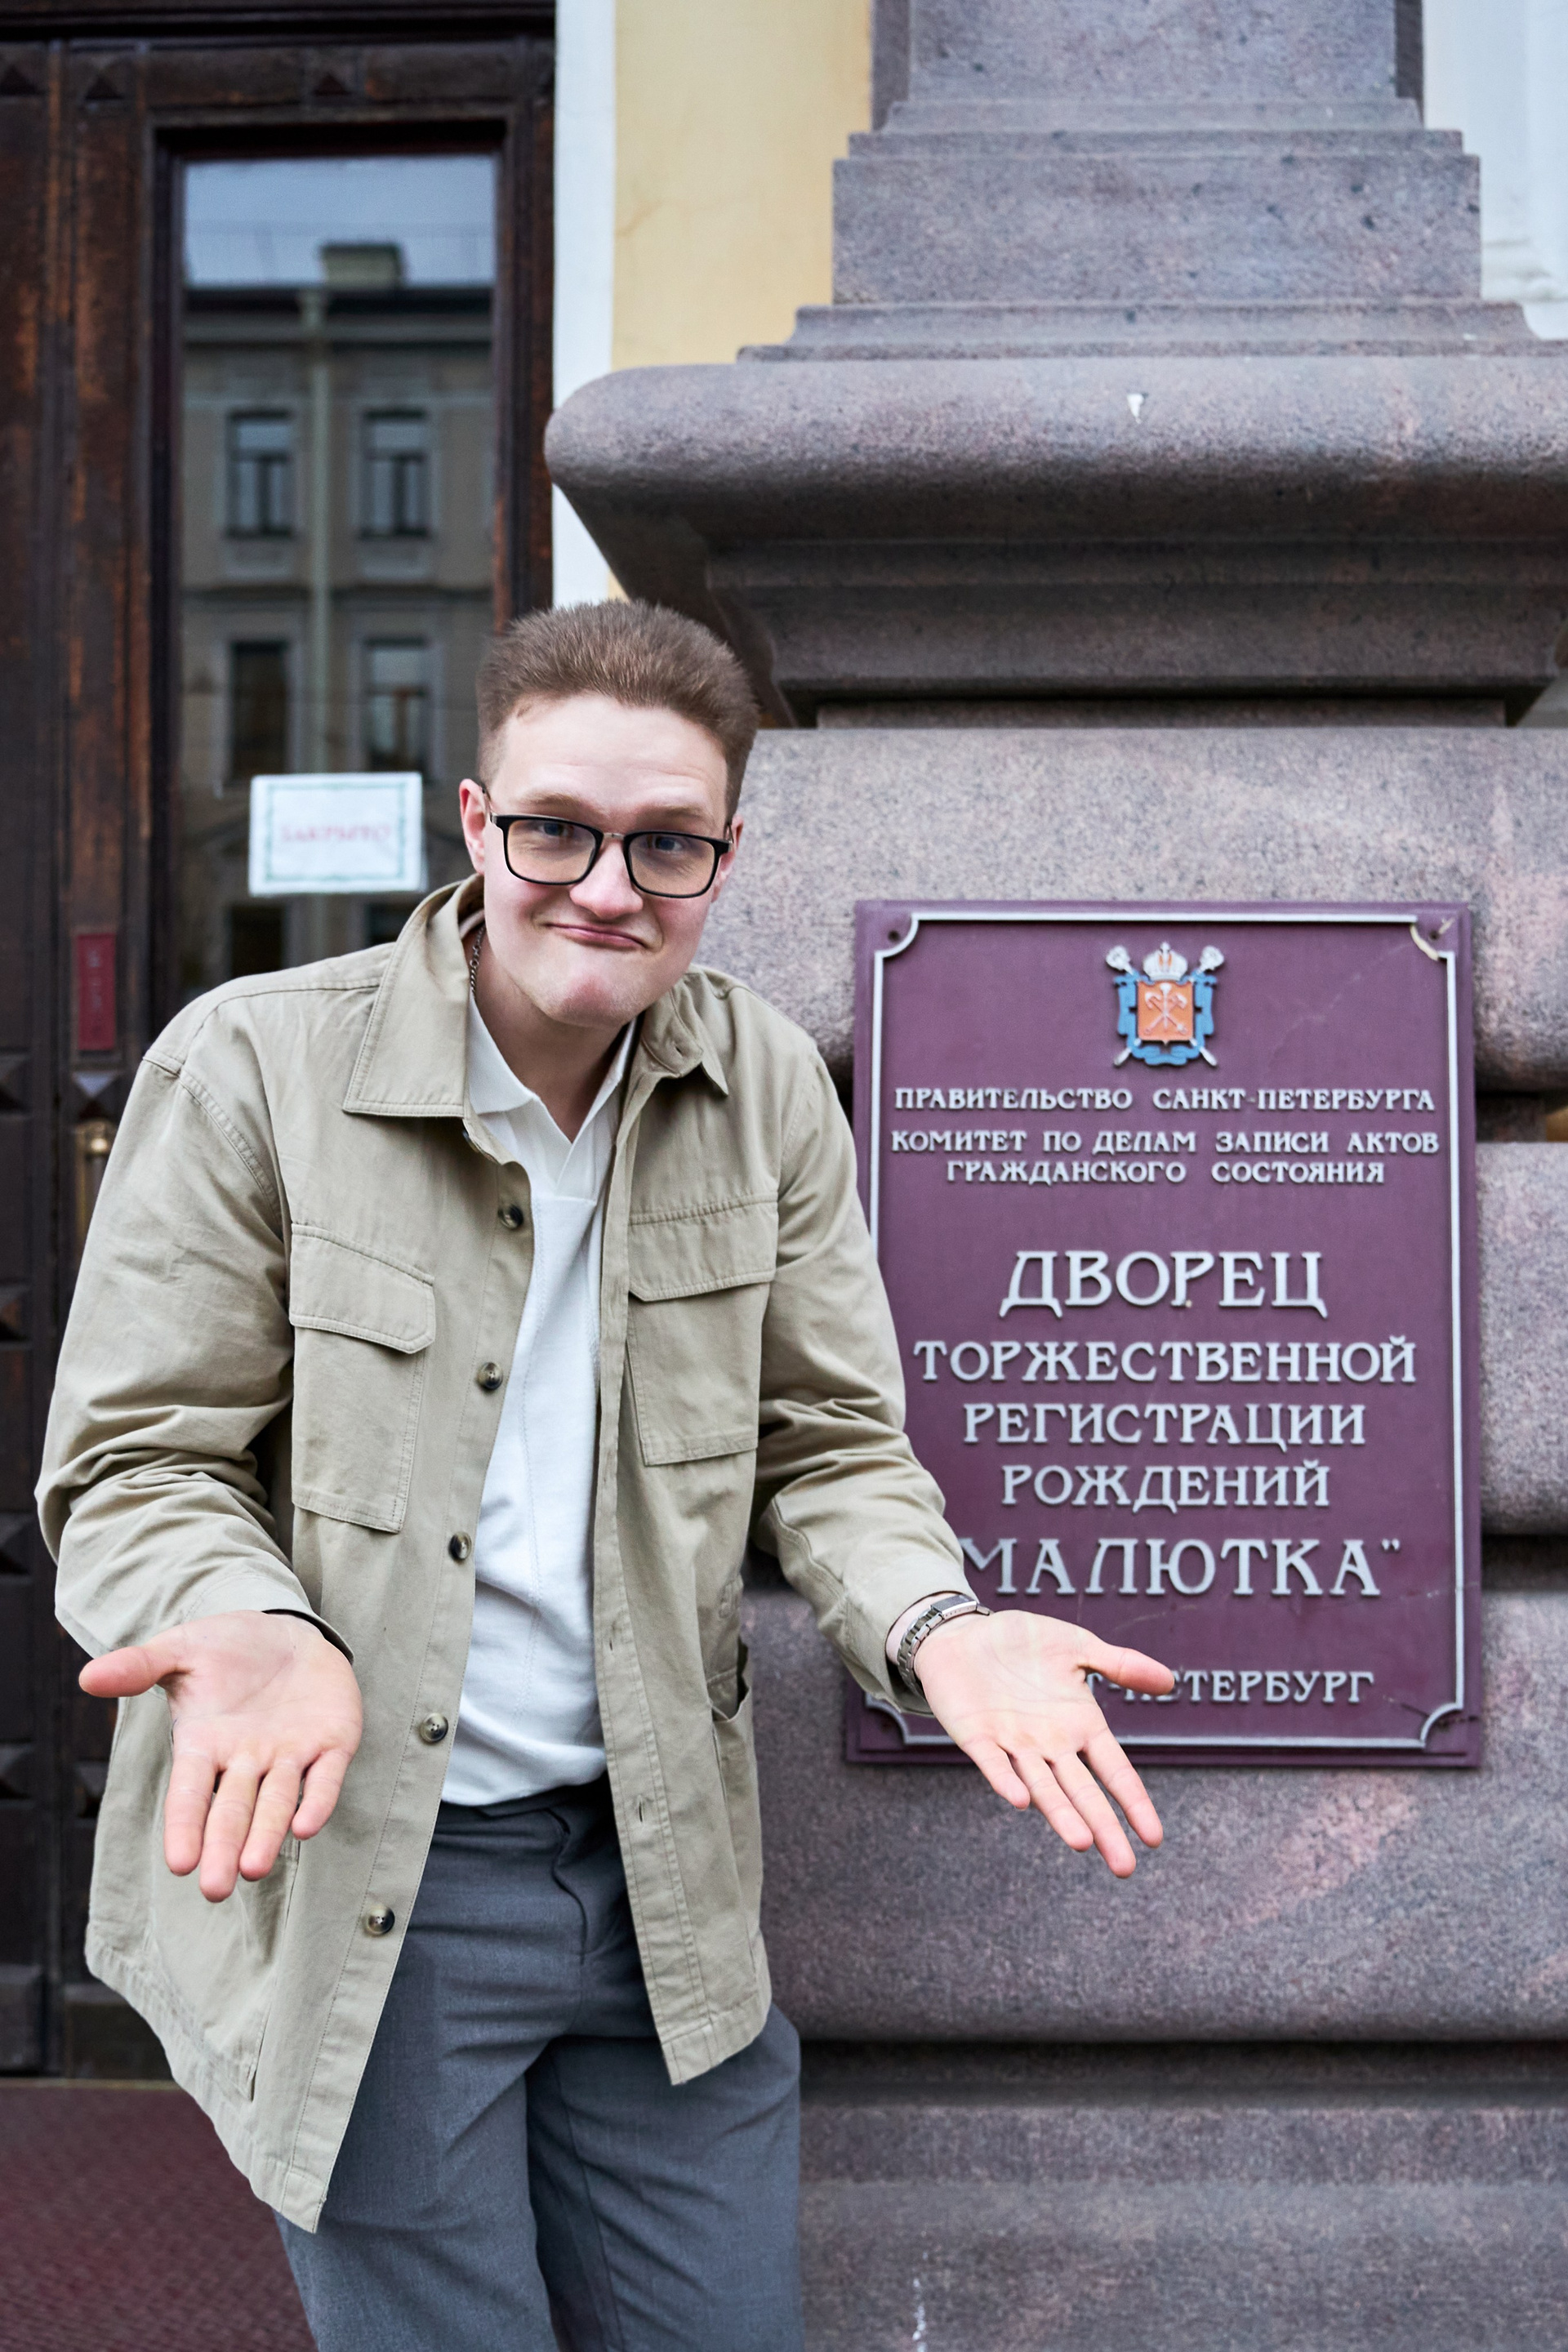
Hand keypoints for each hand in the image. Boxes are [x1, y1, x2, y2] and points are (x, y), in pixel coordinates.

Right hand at [80, 1611, 362, 1902]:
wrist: (288, 1633)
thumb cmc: (228, 1648)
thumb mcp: (182, 1650)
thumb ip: (140, 1666)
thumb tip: (87, 1677)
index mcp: (204, 1745)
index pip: (189, 1793)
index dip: (184, 1826)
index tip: (179, 1863)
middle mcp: (245, 1761)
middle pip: (232, 1811)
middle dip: (224, 1847)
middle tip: (216, 1889)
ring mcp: (290, 1756)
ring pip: (277, 1803)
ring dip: (268, 1835)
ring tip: (254, 1868)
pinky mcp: (332, 1745)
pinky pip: (325, 1779)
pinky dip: (317, 1801)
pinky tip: (307, 1827)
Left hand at [910, 1610, 1173, 1876]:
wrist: (963, 1634)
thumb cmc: (1022, 1643)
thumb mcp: (1077, 1647)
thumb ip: (1121, 1664)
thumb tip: (1171, 1681)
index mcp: (1080, 1725)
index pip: (1114, 1771)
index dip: (1133, 1802)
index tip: (1154, 1838)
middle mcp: (1050, 1744)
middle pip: (1082, 1793)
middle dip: (1103, 1827)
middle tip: (1124, 1868)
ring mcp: (1014, 1744)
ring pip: (1042, 1787)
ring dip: (1059, 1814)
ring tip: (1081, 1842)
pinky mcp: (977, 1737)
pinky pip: (993, 1764)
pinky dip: (1005, 1781)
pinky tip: (1019, 1800)